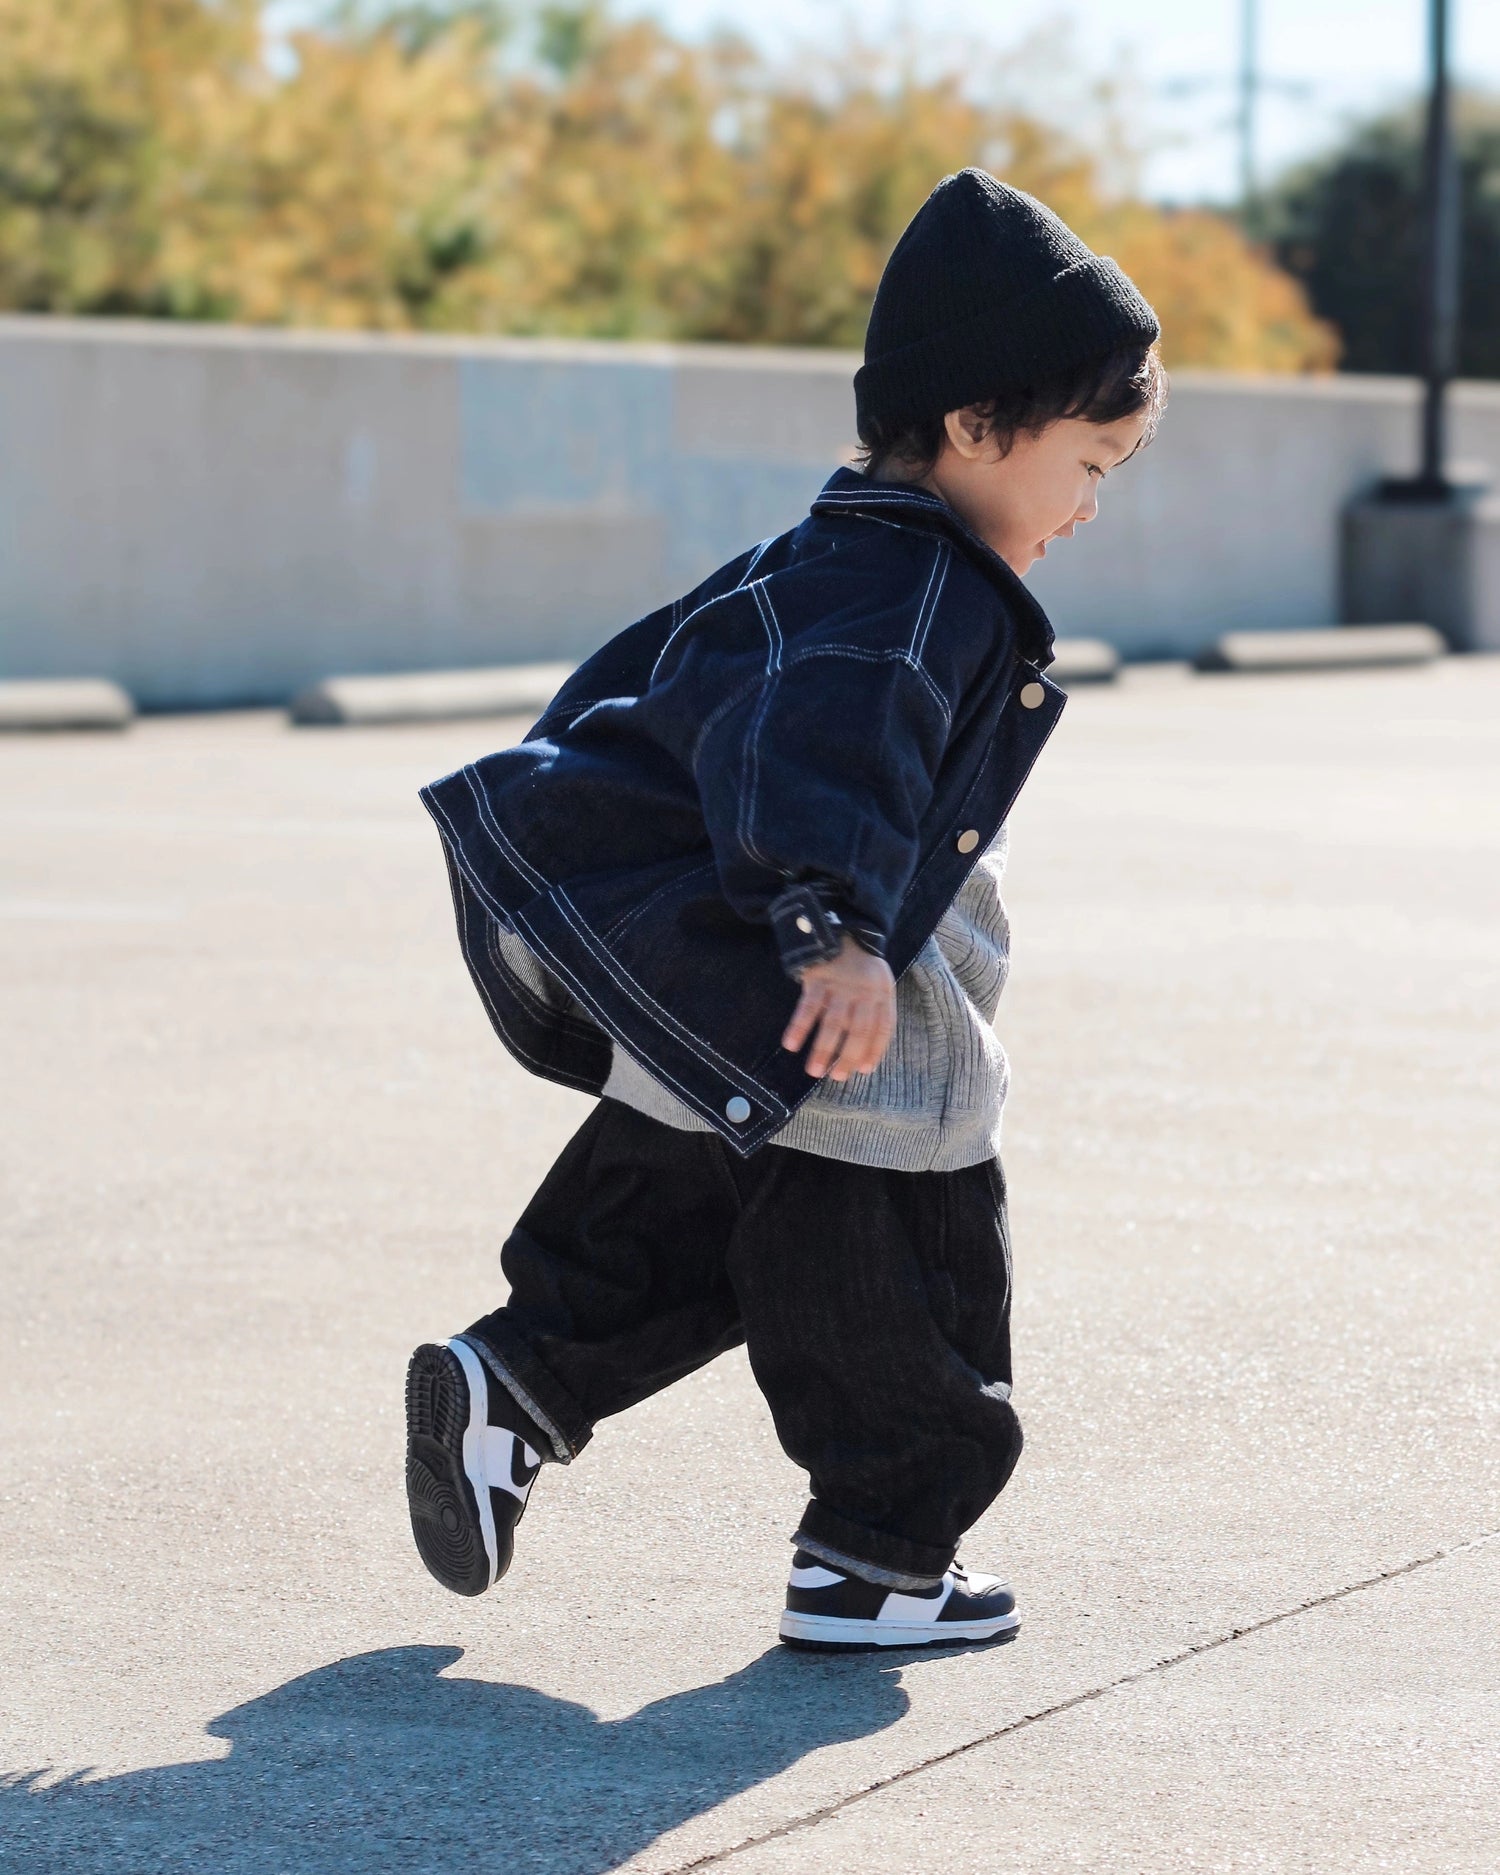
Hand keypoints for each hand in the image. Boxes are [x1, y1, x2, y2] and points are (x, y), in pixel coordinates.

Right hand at [781, 933, 895, 1079]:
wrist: (842, 928)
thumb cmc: (861, 968)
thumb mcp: (878, 986)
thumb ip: (875, 1015)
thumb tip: (865, 1060)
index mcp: (882, 993)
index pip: (882, 1028)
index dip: (875, 1050)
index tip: (863, 1070)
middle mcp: (864, 991)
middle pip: (858, 1030)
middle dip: (847, 1056)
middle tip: (835, 1077)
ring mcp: (840, 985)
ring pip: (833, 1022)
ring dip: (822, 1049)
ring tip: (813, 1071)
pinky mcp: (818, 978)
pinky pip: (808, 1006)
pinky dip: (799, 1026)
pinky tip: (791, 1045)